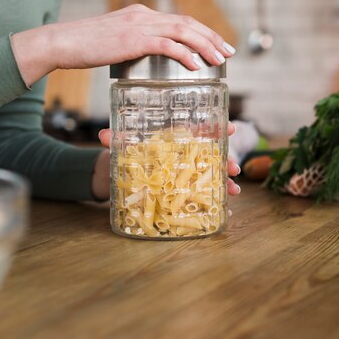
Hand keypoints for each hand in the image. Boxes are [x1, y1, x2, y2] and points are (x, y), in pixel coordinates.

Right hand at [11, 4, 235, 85]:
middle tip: (230, 52)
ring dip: (205, 45)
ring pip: (183, 31)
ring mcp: (139, 25)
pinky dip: (185, 54)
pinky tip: (197, 66)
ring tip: (221, 59)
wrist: (61, 43)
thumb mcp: (115, 43)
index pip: (180, 21)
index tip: (219, 45)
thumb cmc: (85, 48)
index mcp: (142, 15)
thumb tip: (148, 61)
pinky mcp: (133, 39)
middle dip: (213, 37)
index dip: (204, 32)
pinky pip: (167, 45)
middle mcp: (144, 15)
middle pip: (188, 23)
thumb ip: (134, 46)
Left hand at [91, 122, 241, 200]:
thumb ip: (115, 140)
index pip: (200, 131)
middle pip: (212, 155)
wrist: (120, 177)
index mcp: (176, 141)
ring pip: (213, 176)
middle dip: (227, 160)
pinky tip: (227, 211)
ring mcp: (189, 175)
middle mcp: (187, 157)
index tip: (231, 128)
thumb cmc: (126, 157)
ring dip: (226, 183)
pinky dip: (217, 204)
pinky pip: (205, 197)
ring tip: (234, 191)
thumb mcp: (121, 148)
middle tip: (234, 169)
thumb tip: (104, 135)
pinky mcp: (185, 193)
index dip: (217, 128)